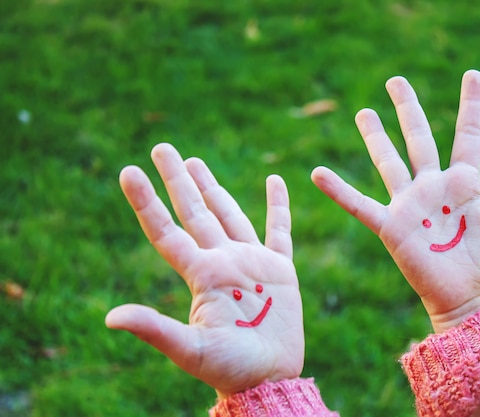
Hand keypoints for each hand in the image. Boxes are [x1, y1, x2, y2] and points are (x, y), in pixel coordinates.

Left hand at [106, 143, 303, 396]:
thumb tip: (109, 318)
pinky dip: (279, 205)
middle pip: (195, 212)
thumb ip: (155, 329)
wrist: (270, 378)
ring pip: (229, 214)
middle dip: (179, 179)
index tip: (128, 171)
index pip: (167, 231)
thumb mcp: (190, 350)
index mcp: (201, 275)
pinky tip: (275, 180)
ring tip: (195, 162)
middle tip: (163, 148)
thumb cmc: (231, 369)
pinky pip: (279, 230)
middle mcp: (222, 262)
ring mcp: (251, 262)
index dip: (147, 202)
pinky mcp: (280, 269)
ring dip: (213, 187)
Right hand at [311, 70, 479, 332]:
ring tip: (364, 112)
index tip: (473, 75)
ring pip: (388, 162)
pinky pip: (360, 205)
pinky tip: (317, 173)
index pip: (468, 135)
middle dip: (407, 109)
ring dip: (375, 137)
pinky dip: (339, 191)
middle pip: (418, 138)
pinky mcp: (391, 227)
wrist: (469, 299)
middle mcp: (433, 188)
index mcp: (464, 184)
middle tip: (396, 81)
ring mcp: (409, 205)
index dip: (471, 105)